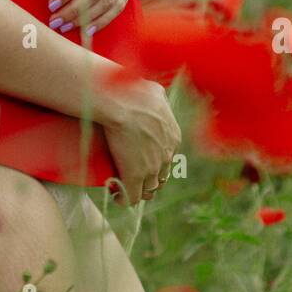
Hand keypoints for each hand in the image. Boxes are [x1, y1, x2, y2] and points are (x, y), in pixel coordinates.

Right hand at [99, 80, 180, 207]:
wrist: (122, 103)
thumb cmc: (134, 92)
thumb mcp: (155, 92)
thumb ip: (159, 99)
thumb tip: (155, 98)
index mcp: (174, 137)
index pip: (168, 157)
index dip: (156, 161)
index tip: (143, 160)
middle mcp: (167, 156)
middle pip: (161, 176)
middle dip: (150, 178)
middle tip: (135, 176)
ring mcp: (151, 168)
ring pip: (149, 189)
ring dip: (139, 190)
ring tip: (126, 187)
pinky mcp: (134, 176)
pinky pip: (132, 196)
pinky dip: (125, 199)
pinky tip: (117, 198)